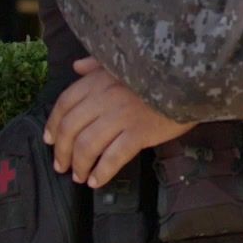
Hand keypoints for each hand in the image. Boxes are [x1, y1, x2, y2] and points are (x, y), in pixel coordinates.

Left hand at [42, 57, 194, 187]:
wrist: (193, 77)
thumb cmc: (160, 72)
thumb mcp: (126, 62)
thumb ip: (98, 64)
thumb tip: (77, 67)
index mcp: (100, 79)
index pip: (65, 103)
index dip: (53, 124)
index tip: (49, 139)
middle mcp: (105, 97)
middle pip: (71, 128)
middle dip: (62, 151)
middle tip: (61, 165)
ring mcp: (122, 116)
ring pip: (88, 145)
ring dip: (79, 164)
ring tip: (79, 176)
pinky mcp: (140, 133)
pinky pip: (113, 156)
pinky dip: (101, 172)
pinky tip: (97, 181)